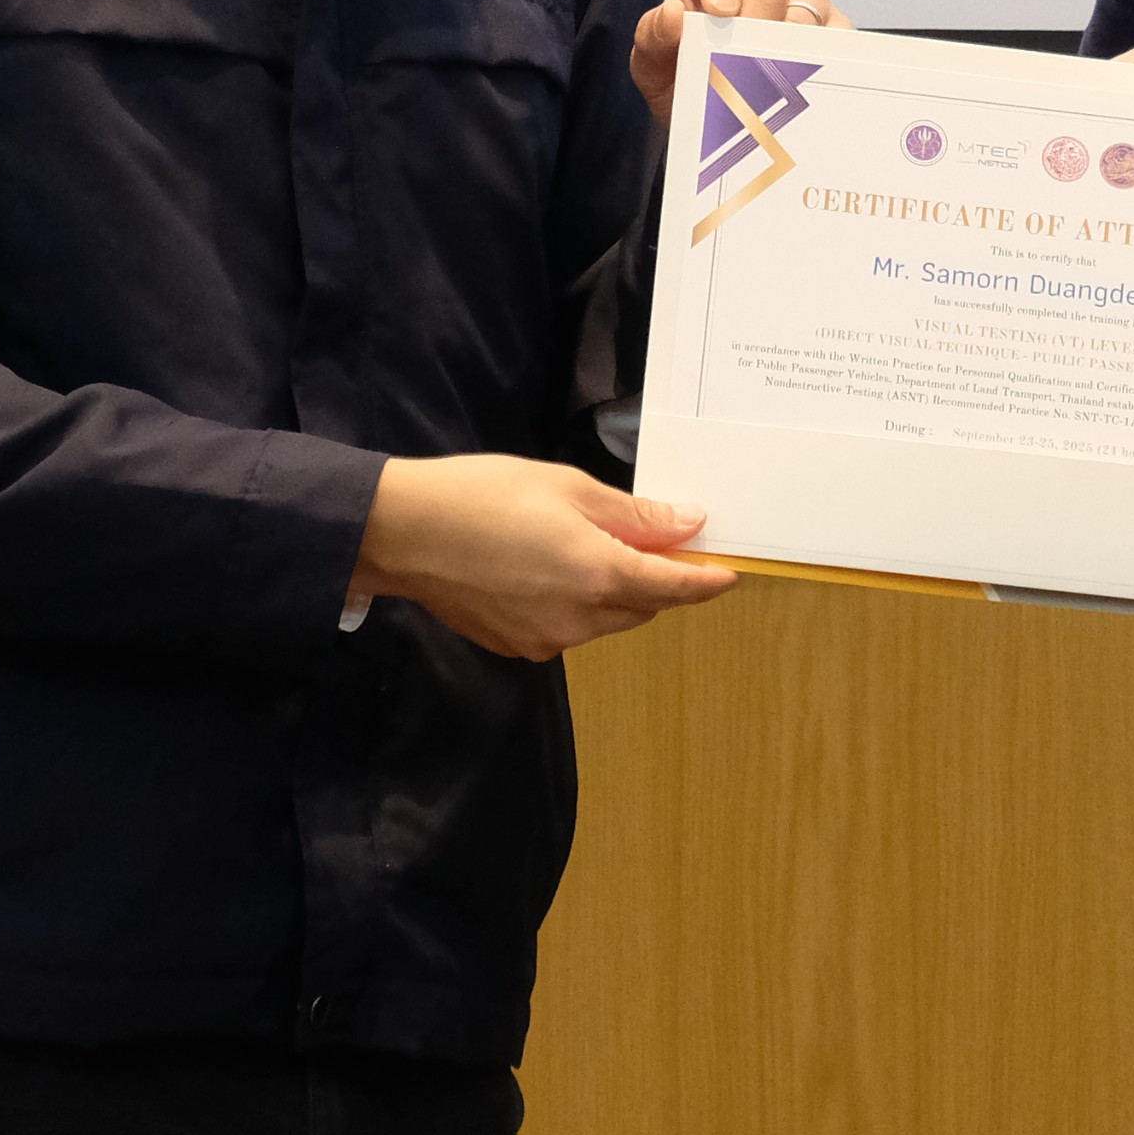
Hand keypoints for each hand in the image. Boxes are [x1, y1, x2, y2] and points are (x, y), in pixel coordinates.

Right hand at [351, 454, 735, 659]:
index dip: (705, 581)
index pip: (674, 588)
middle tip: (653, 541)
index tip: (728, 573)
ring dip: (614, 593)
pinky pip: (565, 628)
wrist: (405, 532)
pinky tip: (545, 569)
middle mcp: (579, 621)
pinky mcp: (516, 646)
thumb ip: (633, 517)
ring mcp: (546, 640)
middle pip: (641, 607)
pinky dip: (574, 604)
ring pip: (604, 621)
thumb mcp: (568, 488)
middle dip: (656, 580)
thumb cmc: (486, 496)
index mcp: (600, 577)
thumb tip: (686, 526)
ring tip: (589, 547)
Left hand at [633, 0, 852, 125]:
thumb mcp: (653, 65)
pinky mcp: (833, 31)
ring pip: (808, 8)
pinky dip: (817, 63)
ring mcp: (803, 1)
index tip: (716, 10)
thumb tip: (673, 13)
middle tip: (738, 62)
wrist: (712, 125)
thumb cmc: (683, 80)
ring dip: (784, 49)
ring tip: (763, 83)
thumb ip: (653, 37)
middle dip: (753, 24)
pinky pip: (836, 37)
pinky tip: (796, 84)